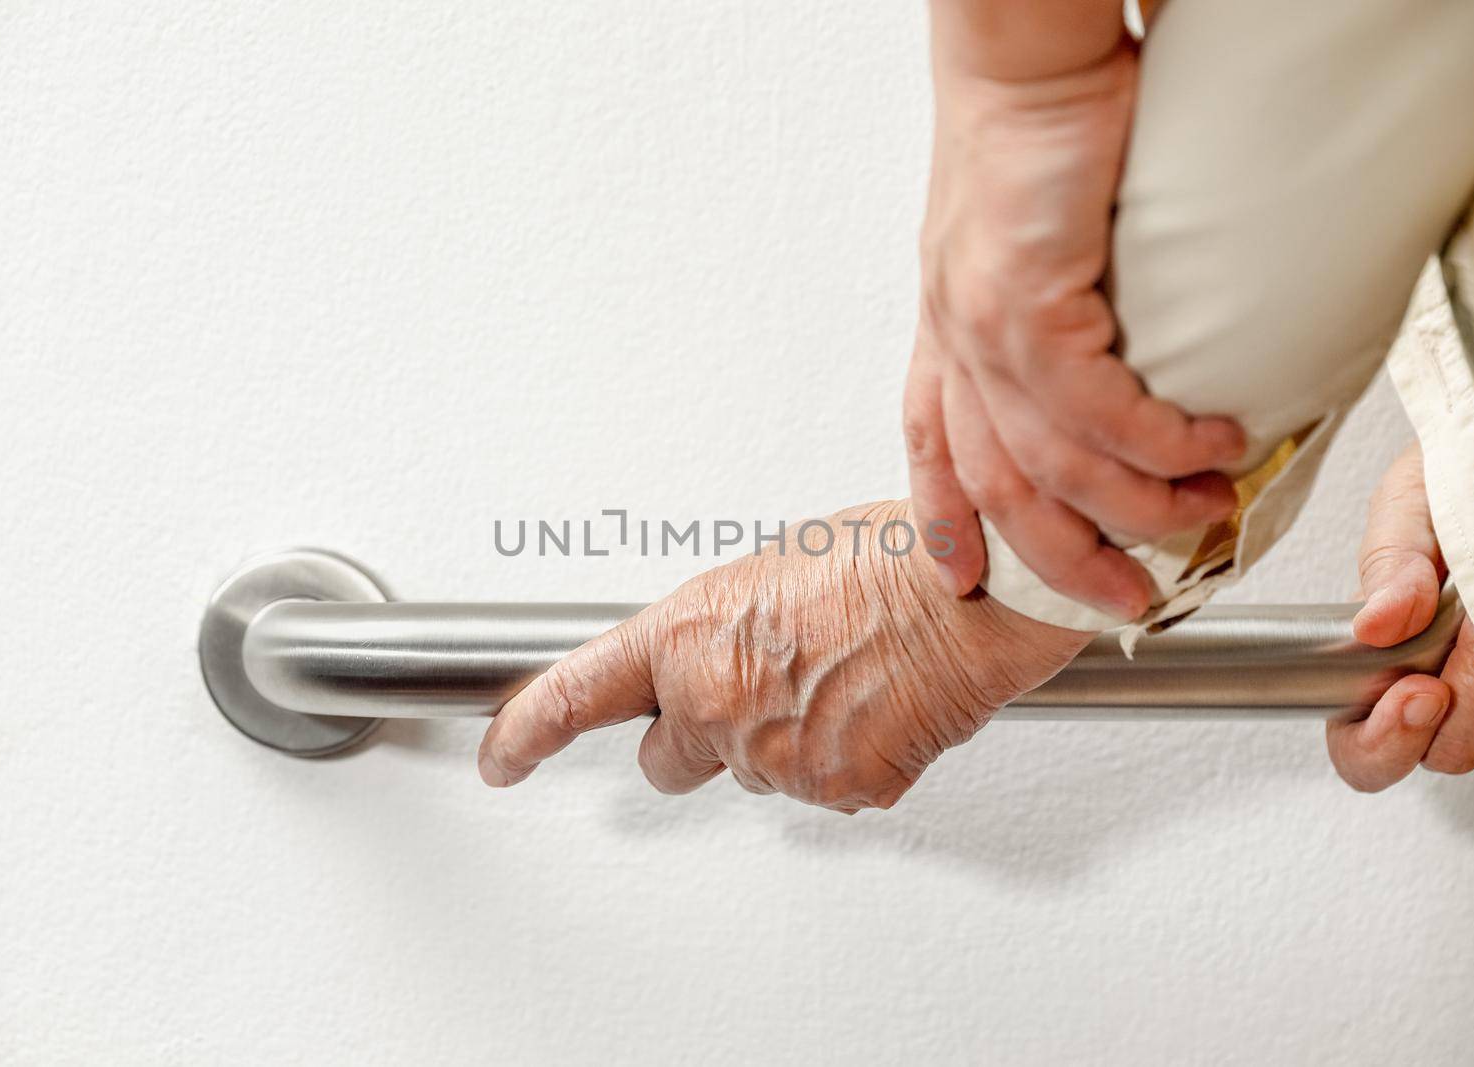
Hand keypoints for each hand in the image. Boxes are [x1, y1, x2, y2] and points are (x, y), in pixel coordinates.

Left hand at [477, 501, 1090, 811]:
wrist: (972, 593)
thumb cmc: (883, 559)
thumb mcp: (767, 572)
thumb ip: (720, 631)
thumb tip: (724, 657)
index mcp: (687, 636)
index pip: (575, 695)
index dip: (525, 733)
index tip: (501, 756)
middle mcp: (715, 704)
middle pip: (666, 762)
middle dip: (693, 742)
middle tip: (747, 703)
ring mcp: (775, 758)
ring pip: (756, 773)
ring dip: (784, 742)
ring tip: (844, 679)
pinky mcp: (838, 792)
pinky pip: (826, 789)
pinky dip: (846, 760)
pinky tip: (879, 709)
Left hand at [905, 41, 1245, 614]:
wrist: (1027, 59)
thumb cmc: (1037, 134)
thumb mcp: (1022, 242)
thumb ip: (1045, 311)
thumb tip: (1113, 363)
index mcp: (947, 330)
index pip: (931, 447)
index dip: (944, 522)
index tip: (964, 581)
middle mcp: (954, 339)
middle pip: (995, 485)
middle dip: (1061, 559)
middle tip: (1127, 598)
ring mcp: (980, 324)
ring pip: (1053, 462)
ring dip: (1136, 506)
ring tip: (1203, 515)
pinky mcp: (1024, 298)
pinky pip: (1096, 407)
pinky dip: (1158, 442)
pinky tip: (1209, 446)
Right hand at [1327, 445, 1473, 791]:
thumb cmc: (1459, 476)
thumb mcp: (1411, 502)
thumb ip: (1388, 560)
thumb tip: (1371, 624)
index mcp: (1379, 651)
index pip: (1359, 741)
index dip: (1379, 739)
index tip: (1415, 694)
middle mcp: (1438, 677)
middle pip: (1441, 751)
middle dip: (1451, 718)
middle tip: (1459, 665)